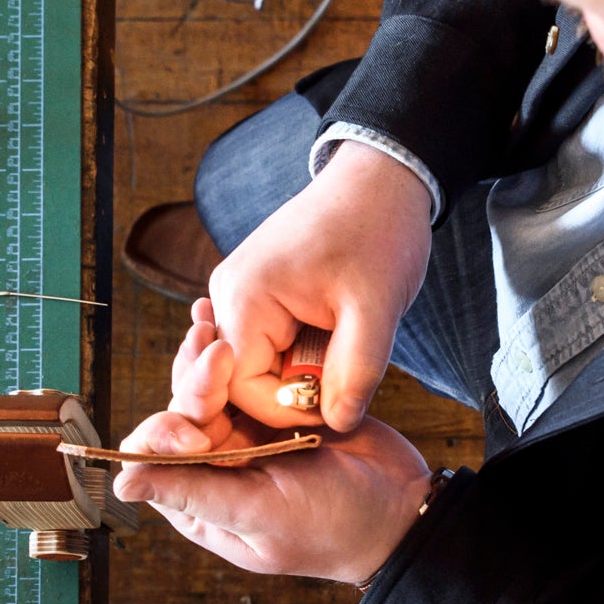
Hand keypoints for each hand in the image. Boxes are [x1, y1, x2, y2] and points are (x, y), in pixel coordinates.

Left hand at [113, 308, 431, 582]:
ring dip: (207, 356)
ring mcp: (246, 433)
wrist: (403, 506)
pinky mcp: (275, 407)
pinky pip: (245, 373)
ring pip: (210, 386)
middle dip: (196, 381)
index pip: (155, 458)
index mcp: (201, 501)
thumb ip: (195, 495)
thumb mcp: (263, 516)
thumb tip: (121, 483)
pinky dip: (236, 345)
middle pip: (182, 412)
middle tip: (217, 349)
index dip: (167, 435)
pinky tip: (221, 314)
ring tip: (209, 319)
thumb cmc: (334, 527)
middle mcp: (215, 466)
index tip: (198, 430)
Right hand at [208, 140, 433, 431]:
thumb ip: (356, 372)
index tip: (334, 406)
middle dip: (289, 392)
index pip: (238, 386)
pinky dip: (294, 356)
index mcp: (244, 297)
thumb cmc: (377, 232)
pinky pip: (262, 345)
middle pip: (237, 379)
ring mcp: (235, 293)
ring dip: (295, 373)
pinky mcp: (252, 294)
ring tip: (337, 355)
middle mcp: (225, 296)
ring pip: (251, 365)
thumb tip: (336, 424)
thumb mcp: (377, 309)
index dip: (286, 409)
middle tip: (340, 385)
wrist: (379, 180)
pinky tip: (325, 343)